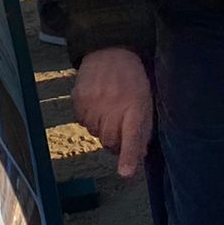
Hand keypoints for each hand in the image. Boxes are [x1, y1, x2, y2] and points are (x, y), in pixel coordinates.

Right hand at [72, 48, 153, 176]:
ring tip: (109, 108)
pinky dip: (90, 118)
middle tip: (120, 125)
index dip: (129, 155)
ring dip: (102, 128)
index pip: (132, 135)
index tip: (125, 173)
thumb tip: (139, 155)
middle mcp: (113, 105)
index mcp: (135, 106)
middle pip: (110, 142)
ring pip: (95, 134)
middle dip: (115, 141)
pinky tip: (97, 103)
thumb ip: (143, 128)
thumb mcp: (145, 100)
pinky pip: (82, 122)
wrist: (109, 51)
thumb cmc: (132, 79)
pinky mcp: (78, 100)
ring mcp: (93, 103)